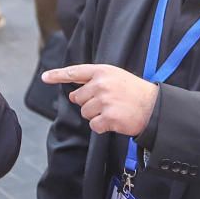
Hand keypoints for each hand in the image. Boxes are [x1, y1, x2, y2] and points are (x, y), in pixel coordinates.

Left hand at [42, 64, 157, 135]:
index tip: (45, 77)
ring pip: (85, 113)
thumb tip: (74, 93)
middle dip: (88, 103)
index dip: (58, 75)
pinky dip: (102, 127)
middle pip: (78, 98)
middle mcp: (101, 84)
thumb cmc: (135, 92)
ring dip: (96, 116)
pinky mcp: (108, 116)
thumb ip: (96, 80)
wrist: (154, 107)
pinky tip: (115, 121)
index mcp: (103, 71)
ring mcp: (104, 100)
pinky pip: (94, 126)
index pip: (76, 72)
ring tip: (114, 111)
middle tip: (107, 103)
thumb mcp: (116, 77)